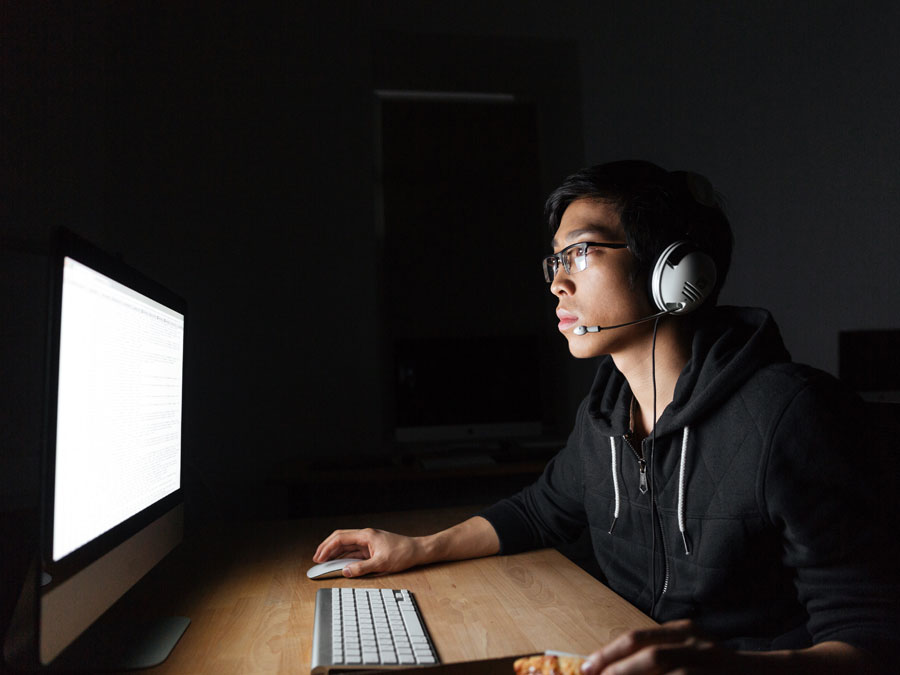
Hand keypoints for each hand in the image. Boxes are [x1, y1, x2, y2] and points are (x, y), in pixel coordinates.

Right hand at [313, 528, 426, 577]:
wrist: (417, 551)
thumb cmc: (403, 553)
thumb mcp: (382, 563)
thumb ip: (362, 568)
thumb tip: (346, 571)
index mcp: (366, 535)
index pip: (340, 538)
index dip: (327, 548)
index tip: (319, 557)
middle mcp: (365, 536)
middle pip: (340, 539)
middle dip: (327, 548)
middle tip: (317, 559)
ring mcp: (368, 542)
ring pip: (346, 545)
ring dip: (334, 552)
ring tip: (324, 562)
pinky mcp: (371, 549)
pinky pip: (353, 552)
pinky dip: (344, 557)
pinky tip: (339, 563)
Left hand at [581, 620, 741, 674]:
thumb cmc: (719, 667)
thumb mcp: (691, 650)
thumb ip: (659, 653)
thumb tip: (613, 667)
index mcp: (685, 631)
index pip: (638, 638)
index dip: (609, 653)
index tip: (585, 668)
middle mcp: (697, 645)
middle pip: (650, 655)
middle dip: (618, 670)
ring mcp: (708, 665)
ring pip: (664, 668)